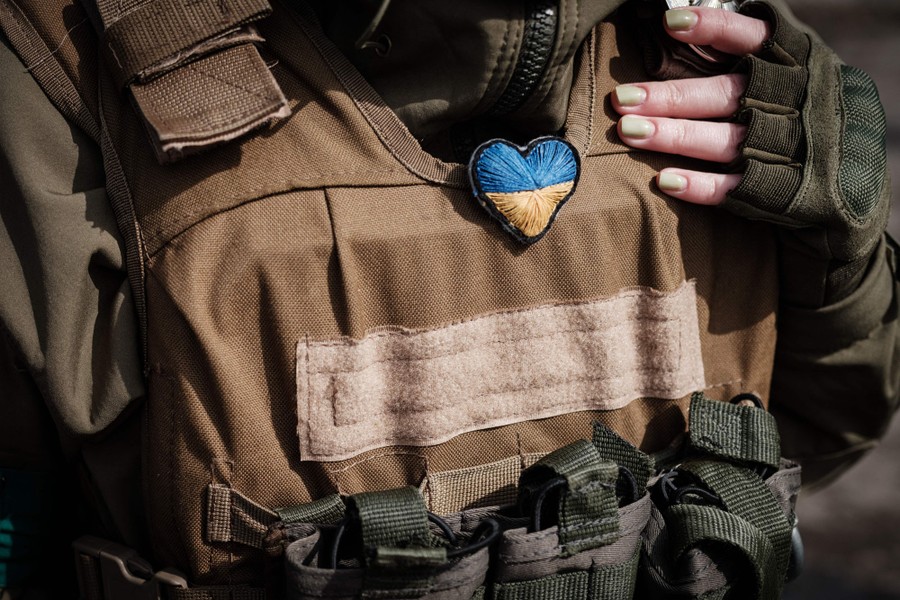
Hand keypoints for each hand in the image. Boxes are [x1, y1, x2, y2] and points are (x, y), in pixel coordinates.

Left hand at [613, 2, 889, 305]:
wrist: (857, 171)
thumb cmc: (802, 106)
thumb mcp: (790, 67)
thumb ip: (743, 53)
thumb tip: (675, 27)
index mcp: (795, 63)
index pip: (751, 38)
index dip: (712, 28)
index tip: (669, 24)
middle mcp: (792, 102)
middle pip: (725, 96)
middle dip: (671, 97)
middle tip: (621, 98)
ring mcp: (787, 148)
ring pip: (724, 141)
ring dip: (675, 136)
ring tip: (629, 131)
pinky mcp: (780, 191)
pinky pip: (737, 188)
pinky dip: (700, 186)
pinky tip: (665, 180)